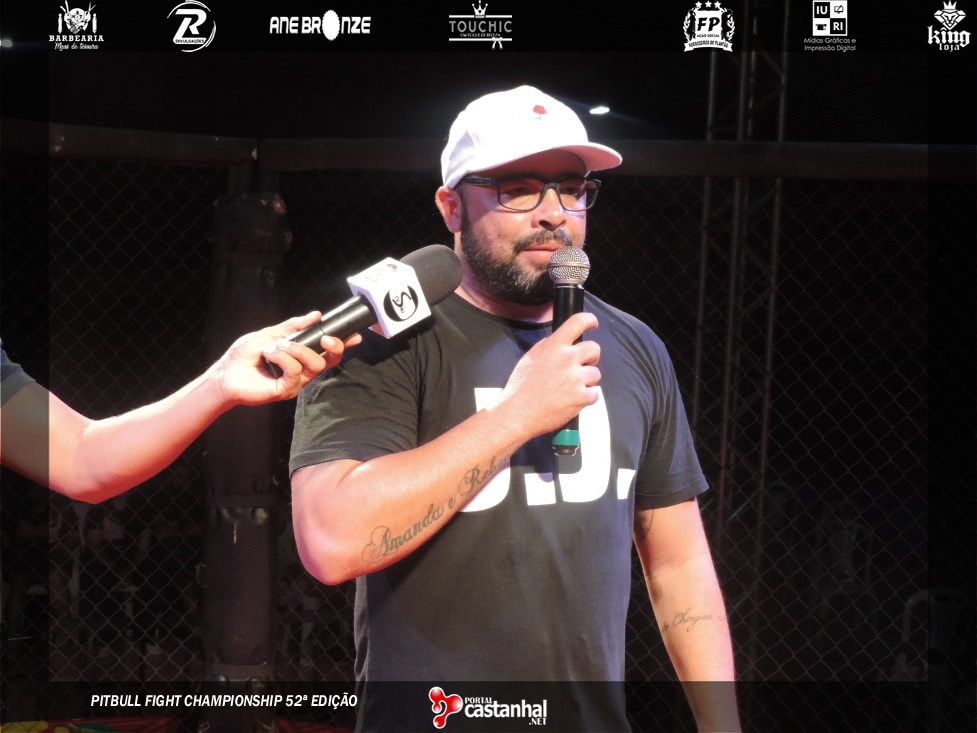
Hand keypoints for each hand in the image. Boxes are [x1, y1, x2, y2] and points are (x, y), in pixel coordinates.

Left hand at [213, 311, 361, 405]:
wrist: (225, 372)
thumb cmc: (244, 355)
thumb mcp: (270, 333)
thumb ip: (293, 326)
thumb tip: (316, 315)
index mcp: (300, 356)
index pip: (327, 351)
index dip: (343, 343)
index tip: (354, 335)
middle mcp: (302, 370)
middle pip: (329, 361)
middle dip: (332, 347)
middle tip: (324, 339)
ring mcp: (296, 382)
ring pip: (314, 365)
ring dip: (296, 350)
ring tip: (277, 346)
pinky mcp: (286, 390)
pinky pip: (296, 373)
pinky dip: (284, 359)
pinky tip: (270, 355)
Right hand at [493, 312, 600, 440]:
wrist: (518, 412)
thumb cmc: (520, 387)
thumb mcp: (530, 358)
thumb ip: (547, 347)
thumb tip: (559, 342)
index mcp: (554, 346)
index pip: (577, 322)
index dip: (589, 320)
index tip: (593, 323)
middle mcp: (567, 358)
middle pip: (594, 349)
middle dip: (591, 357)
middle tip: (582, 366)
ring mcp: (576, 378)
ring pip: (596, 374)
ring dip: (587, 381)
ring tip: (571, 388)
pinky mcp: (581, 397)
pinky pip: (594, 394)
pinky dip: (585, 398)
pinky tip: (571, 401)